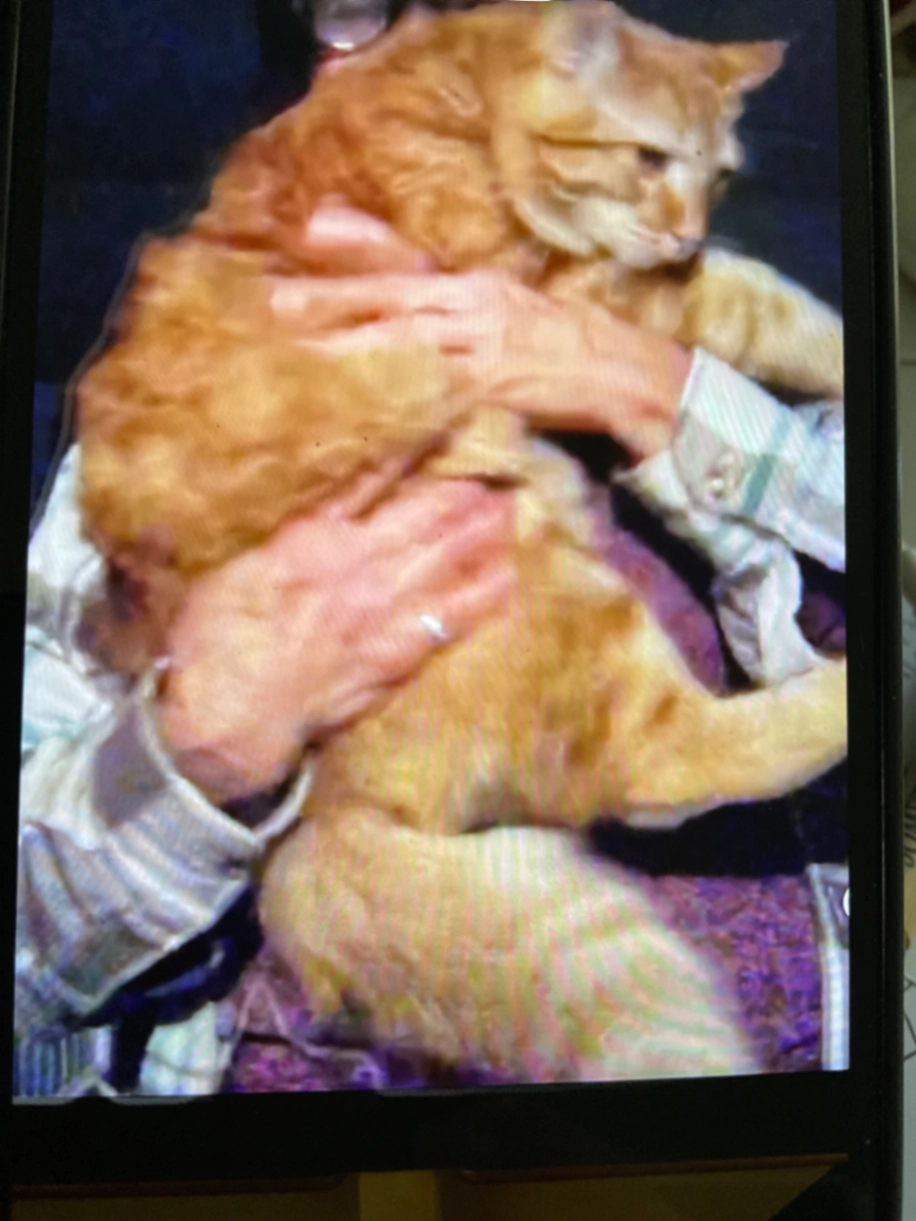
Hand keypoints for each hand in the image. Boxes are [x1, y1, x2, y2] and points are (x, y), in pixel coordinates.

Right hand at [157, 478, 514, 803]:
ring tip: (511, 512)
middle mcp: (356, 568)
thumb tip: (301, 519)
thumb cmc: (216, 642)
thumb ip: (280, 540)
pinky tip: (507, 579)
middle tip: (496, 475)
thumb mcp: (236, 570)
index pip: (368, 483)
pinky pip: (450, 620)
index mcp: (311, 539)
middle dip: (461, 496)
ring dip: (481, 535)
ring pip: (445, 561)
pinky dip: (481, 596)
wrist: (232, 714)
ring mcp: (382, 612)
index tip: (439, 435)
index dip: (408, 458)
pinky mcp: (396, 657)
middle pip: (422, 519)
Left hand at [277, 203, 691, 460]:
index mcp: (470, 286)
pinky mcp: (495, 390)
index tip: (289, 275)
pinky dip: (402, 417)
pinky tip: (368, 425)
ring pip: (405, 349)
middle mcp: (470, 310)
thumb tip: (394, 283)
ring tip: (303, 365)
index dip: (342, 276)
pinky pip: (438, 404)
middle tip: (274, 307)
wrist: (615, 369)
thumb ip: (444, 291)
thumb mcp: (498, 299)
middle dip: (332, 306)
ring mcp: (481, 350)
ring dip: (353, 355)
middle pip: (389, 304)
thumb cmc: (555, 336)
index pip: (396, 277)